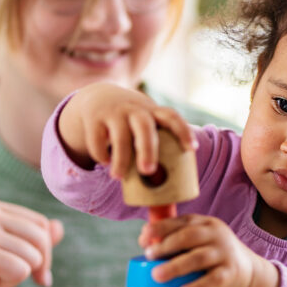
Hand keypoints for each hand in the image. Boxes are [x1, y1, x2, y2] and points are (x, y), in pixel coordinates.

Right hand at [0, 196, 63, 286]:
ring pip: (34, 256)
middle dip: (37, 265)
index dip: (42, 251)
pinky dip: (7, 284)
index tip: (32, 273)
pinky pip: (21, 271)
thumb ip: (27, 238)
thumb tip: (60, 227)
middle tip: (10, 278)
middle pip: (42, 237)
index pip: (40, 223)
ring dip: (17, 275)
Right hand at [58, 83, 196, 179]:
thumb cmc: (130, 121)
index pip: (171, 117)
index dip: (182, 132)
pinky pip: (97, 139)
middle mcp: (134, 110)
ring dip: (121, 159)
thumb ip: (154, 143)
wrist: (98, 97)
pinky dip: (101, 154)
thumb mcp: (144, 121)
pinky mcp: (94, 119)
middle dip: (147, 150)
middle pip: (145, 127)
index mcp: (152, 112)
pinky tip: (105, 162)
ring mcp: (114, 113)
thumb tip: (164, 190)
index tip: (191, 149)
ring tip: (118, 177)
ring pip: (120, 136)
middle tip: (148, 171)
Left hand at [140, 214, 279, 286]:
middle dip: (166, 245)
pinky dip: (197, 286)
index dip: (160, 228)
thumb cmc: (212, 253)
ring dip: (176, 266)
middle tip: (149, 256)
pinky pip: (213, 279)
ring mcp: (224, 253)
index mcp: (204, 223)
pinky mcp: (230, 273)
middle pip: (189, 236)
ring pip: (199, 258)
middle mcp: (215, 234)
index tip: (143, 239)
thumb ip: (176, 238)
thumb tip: (145, 242)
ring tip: (157, 275)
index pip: (180, 221)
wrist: (246, 269)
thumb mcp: (199, 240)